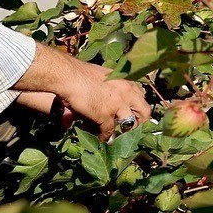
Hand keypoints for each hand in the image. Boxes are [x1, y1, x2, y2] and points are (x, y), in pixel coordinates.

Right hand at [13, 44, 152, 136]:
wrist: (68, 75)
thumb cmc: (81, 73)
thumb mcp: (104, 76)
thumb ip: (112, 86)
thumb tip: (110, 95)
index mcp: (126, 80)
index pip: (142, 96)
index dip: (139, 107)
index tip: (135, 114)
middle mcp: (126, 92)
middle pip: (144, 111)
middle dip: (141, 123)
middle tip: (133, 129)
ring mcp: (118, 104)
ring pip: (129, 124)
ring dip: (124, 132)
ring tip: (119, 137)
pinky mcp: (105, 115)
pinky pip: (109, 131)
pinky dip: (105, 137)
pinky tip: (102, 139)